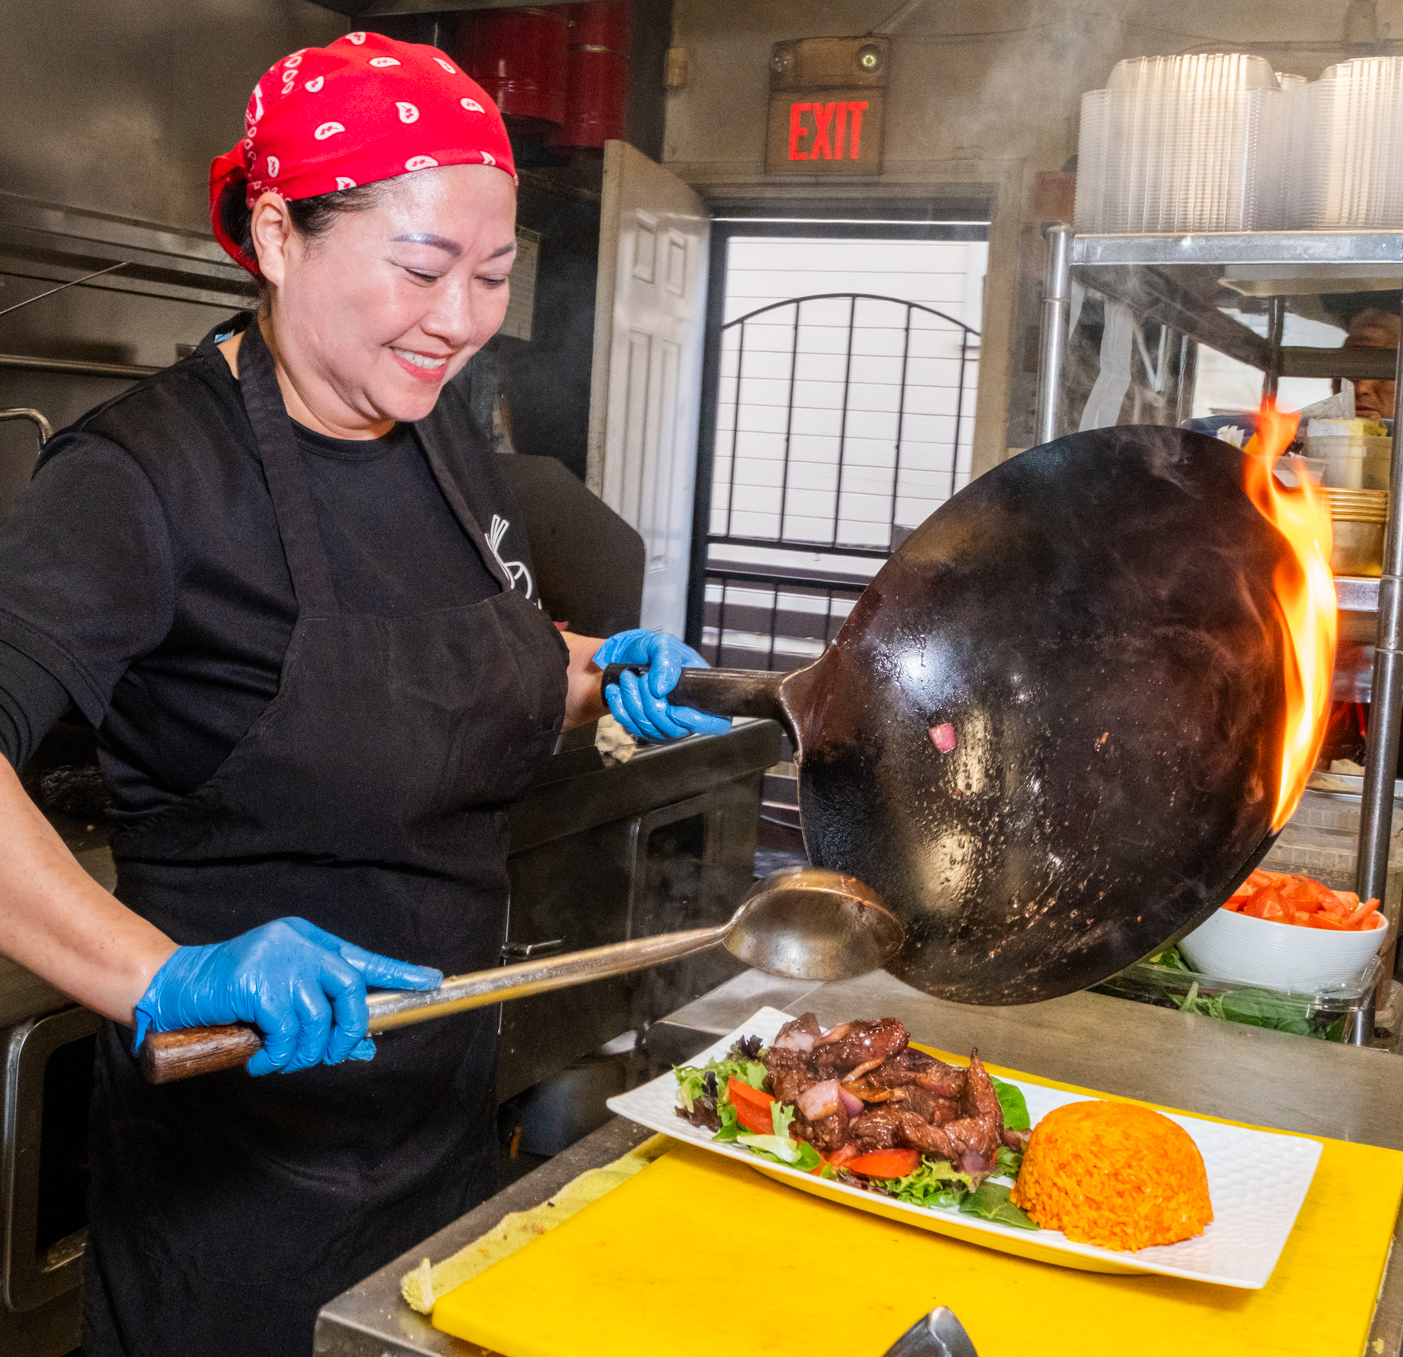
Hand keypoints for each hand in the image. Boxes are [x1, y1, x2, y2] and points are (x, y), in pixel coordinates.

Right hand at [132, 918, 442, 1075]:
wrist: (174, 986)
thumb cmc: (229, 994)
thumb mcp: (280, 998)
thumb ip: (318, 1014)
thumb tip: (362, 1046)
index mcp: (308, 942)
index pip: (363, 958)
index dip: (399, 972)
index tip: (431, 981)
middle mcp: (299, 945)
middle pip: (350, 988)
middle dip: (347, 1030)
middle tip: (331, 1054)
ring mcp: (278, 961)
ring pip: (317, 1018)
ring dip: (303, 1052)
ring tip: (281, 1059)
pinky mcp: (257, 983)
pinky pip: (286, 1031)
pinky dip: (277, 1056)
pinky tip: (261, 1059)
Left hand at [592, 629, 730, 742]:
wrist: (627, 656)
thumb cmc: (652, 650)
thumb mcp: (663, 645)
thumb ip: (666, 662)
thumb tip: (662, 689)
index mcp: (702, 695)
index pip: (717, 723)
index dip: (697, 722)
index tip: (674, 709)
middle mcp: (687, 715)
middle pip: (675, 729)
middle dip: (652, 703)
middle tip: (640, 677)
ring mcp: (666, 726)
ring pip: (650, 729)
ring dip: (632, 700)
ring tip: (627, 677)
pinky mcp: (644, 730)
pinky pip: (631, 728)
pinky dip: (620, 707)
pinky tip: (617, 690)